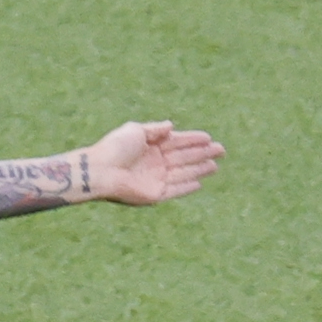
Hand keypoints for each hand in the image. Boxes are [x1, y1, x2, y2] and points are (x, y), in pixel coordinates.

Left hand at [84, 120, 224, 205]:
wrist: (100, 170)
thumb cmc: (115, 148)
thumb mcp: (136, 131)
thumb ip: (155, 129)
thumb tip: (171, 126)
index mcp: (150, 147)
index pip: (176, 142)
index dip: (193, 140)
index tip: (208, 137)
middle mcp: (154, 163)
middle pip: (184, 158)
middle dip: (202, 154)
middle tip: (221, 150)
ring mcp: (154, 179)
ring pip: (183, 173)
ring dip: (199, 169)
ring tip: (215, 165)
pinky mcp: (153, 195)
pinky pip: (175, 191)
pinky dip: (187, 187)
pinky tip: (199, 182)